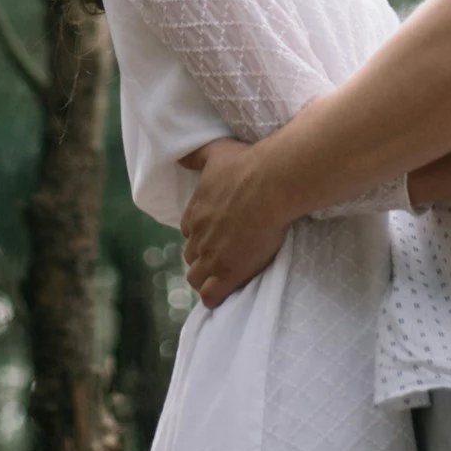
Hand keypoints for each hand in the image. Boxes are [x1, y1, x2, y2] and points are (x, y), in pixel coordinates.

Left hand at [178, 138, 290, 307]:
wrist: (270, 184)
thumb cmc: (246, 166)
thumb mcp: (215, 153)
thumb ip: (196, 156)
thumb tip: (180, 156)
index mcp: (194, 212)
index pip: (188, 232)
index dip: (201, 235)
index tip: (215, 235)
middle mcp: (198, 236)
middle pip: (192, 256)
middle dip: (203, 258)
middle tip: (224, 256)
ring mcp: (212, 257)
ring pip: (197, 278)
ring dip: (206, 279)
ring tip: (223, 278)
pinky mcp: (229, 272)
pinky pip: (211, 296)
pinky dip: (215, 297)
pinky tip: (225, 294)